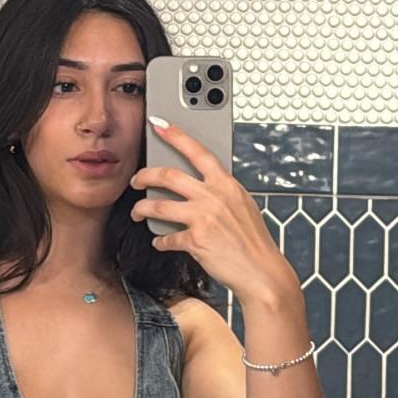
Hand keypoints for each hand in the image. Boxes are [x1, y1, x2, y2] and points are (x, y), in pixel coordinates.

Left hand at [129, 117, 292, 300]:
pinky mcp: (196, 240)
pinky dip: (160, 241)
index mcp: (227, 184)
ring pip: (159, 205)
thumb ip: (222, 192)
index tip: (159, 125)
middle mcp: (213, 196)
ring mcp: (204, 217)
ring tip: (137, 211)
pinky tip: (160, 242)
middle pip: (168, 176)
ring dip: (142, 208)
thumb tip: (203, 185)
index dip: (176, 136)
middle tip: (136, 180)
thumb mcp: (243, 205)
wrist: (261, 271)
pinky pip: (167, 238)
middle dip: (145, 175)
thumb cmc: (253, 241)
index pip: (198, 152)